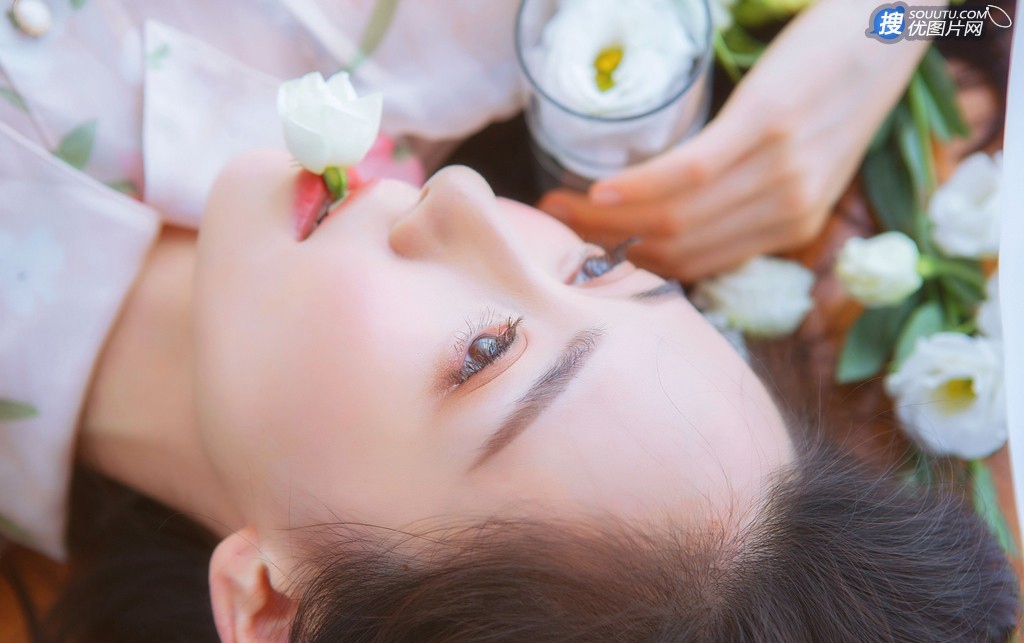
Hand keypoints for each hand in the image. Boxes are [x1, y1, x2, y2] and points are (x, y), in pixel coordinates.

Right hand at [538, 0, 937, 282]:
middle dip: (605, 244)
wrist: (889, 22)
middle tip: (556, 222)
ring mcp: (778, 171)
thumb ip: (753, 197)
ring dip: (605, 218)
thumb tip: (676, 214)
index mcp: (794, 227)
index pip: (695, 266)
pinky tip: (597, 189)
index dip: (630, 264)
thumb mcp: (806, 158)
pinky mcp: (766, 123)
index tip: (585, 246)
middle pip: (676, 247)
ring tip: (558, 202)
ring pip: (675, 216)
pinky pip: (689, 171)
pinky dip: (637, 186)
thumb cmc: (842, 83)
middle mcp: (788, 211)